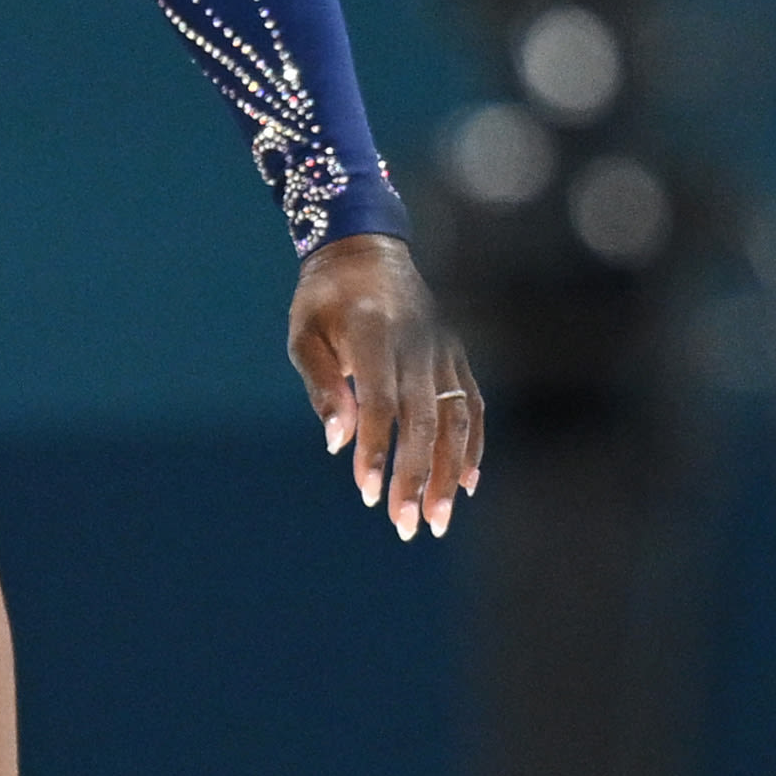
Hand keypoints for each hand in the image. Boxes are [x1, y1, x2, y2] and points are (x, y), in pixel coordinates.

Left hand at [290, 232, 478, 538]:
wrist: (366, 250)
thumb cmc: (323, 298)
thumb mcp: (303, 332)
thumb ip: (321, 384)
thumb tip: (338, 442)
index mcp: (376, 333)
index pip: (381, 401)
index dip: (378, 449)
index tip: (368, 492)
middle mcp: (419, 344)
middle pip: (424, 421)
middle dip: (416, 477)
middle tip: (406, 526)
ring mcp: (445, 351)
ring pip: (455, 421)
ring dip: (447, 473)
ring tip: (436, 519)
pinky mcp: (457, 358)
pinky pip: (472, 408)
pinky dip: (472, 446)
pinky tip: (465, 484)